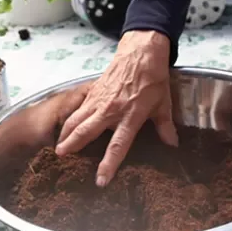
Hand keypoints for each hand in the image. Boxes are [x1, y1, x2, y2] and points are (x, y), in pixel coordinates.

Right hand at [57, 31, 176, 185]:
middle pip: (87, 131)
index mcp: (130, 116)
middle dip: (73, 145)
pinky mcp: (94, 90)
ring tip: (58, 145)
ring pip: (78, 118)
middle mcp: (111, 110)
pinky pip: (79, 107)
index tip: (100, 180)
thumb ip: (165, 126)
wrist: (141, 50)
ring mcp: (100, 99)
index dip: (109, 164)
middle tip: (62, 157)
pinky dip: (70, 117)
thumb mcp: (164, 102)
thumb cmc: (153, 76)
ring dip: (66, 133)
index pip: (117, 145)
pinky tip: (64, 125)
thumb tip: (172, 144)